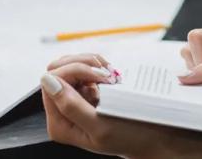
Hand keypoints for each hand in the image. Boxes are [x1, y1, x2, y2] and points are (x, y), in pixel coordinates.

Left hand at [41, 53, 189, 157]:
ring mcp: (75, 99)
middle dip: (82, 65)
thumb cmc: (130, 137)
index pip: (51, 83)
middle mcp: (63, 111)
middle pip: (58, 70)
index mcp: (61, 124)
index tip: (100, 76)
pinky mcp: (87, 91)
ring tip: (112, 75)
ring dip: (92, 64)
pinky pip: (84, 68)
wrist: (153, 138)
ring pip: (70, 65)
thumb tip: (49, 81)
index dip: (74, 72)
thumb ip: (71, 106)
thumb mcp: (101, 126)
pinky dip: (99, 66)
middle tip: (106, 73)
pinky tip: (112, 76)